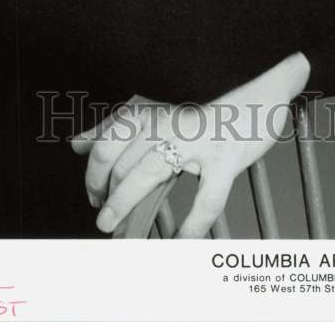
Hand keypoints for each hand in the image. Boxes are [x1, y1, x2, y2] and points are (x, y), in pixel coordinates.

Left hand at [70, 53, 310, 237]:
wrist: (257, 93)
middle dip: (108, 197)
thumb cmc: (203, 107)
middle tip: (105, 219)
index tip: (93, 196)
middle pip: (122, 164)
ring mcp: (197, 141)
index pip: (106, 145)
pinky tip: (179, 242)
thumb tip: (77, 144)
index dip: (94, 176)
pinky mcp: (226, 159)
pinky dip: (190, 227)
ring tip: (120, 234)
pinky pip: (204, 200)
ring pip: (150, 176)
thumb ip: (114, 126)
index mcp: (150, 111)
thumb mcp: (155, 110)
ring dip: (128, 208)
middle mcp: (168, 123)